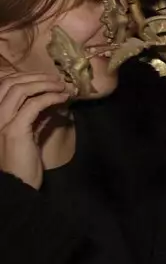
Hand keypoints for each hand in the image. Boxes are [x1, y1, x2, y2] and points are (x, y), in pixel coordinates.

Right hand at [0, 70, 70, 188]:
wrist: (16, 186)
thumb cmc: (22, 164)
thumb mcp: (27, 136)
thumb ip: (34, 119)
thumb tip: (49, 103)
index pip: (3, 85)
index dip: (24, 77)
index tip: (45, 78)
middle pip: (10, 83)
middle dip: (35, 77)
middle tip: (56, 79)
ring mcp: (1, 123)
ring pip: (20, 90)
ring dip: (44, 84)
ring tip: (61, 87)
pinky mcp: (15, 130)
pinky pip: (34, 105)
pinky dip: (50, 97)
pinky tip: (62, 98)